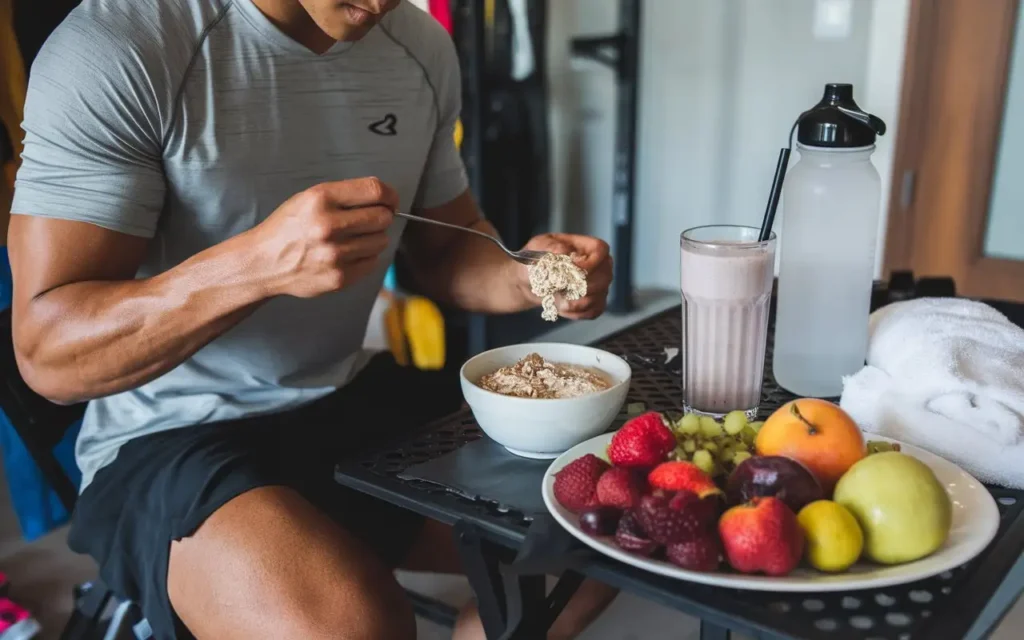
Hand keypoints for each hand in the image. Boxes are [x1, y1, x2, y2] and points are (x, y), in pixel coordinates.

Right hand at [253, 177, 397, 297]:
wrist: (263, 263)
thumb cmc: (289, 227)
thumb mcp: (309, 199)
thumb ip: (345, 195)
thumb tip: (386, 198)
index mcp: (321, 198)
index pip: (375, 190)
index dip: (390, 195)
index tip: (391, 201)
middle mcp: (328, 225)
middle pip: (382, 217)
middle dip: (381, 217)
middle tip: (368, 222)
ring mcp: (334, 254)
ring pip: (380, 241)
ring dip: (373, 239)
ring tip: (352, 239)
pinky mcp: (339, 277)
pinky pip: (372, 262)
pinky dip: (365, 257)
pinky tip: (346, 255)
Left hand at [520, 233, 612, 319]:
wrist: (530, 281)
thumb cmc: (536, 260)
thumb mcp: (537, 247)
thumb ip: (549, 247)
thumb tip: (563, 251)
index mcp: (588, 247)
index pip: (601, 250)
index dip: (591, 262)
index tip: (573, 269)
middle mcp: (599, 266)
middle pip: (604, 277)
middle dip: (580, 286)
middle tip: (559, 287)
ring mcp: (600, 286)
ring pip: (597, 297)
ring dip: (573, 301)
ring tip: (556, 296)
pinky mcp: (595, 304)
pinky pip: (592, 311)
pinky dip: (574, 312)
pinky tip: (561, 306)